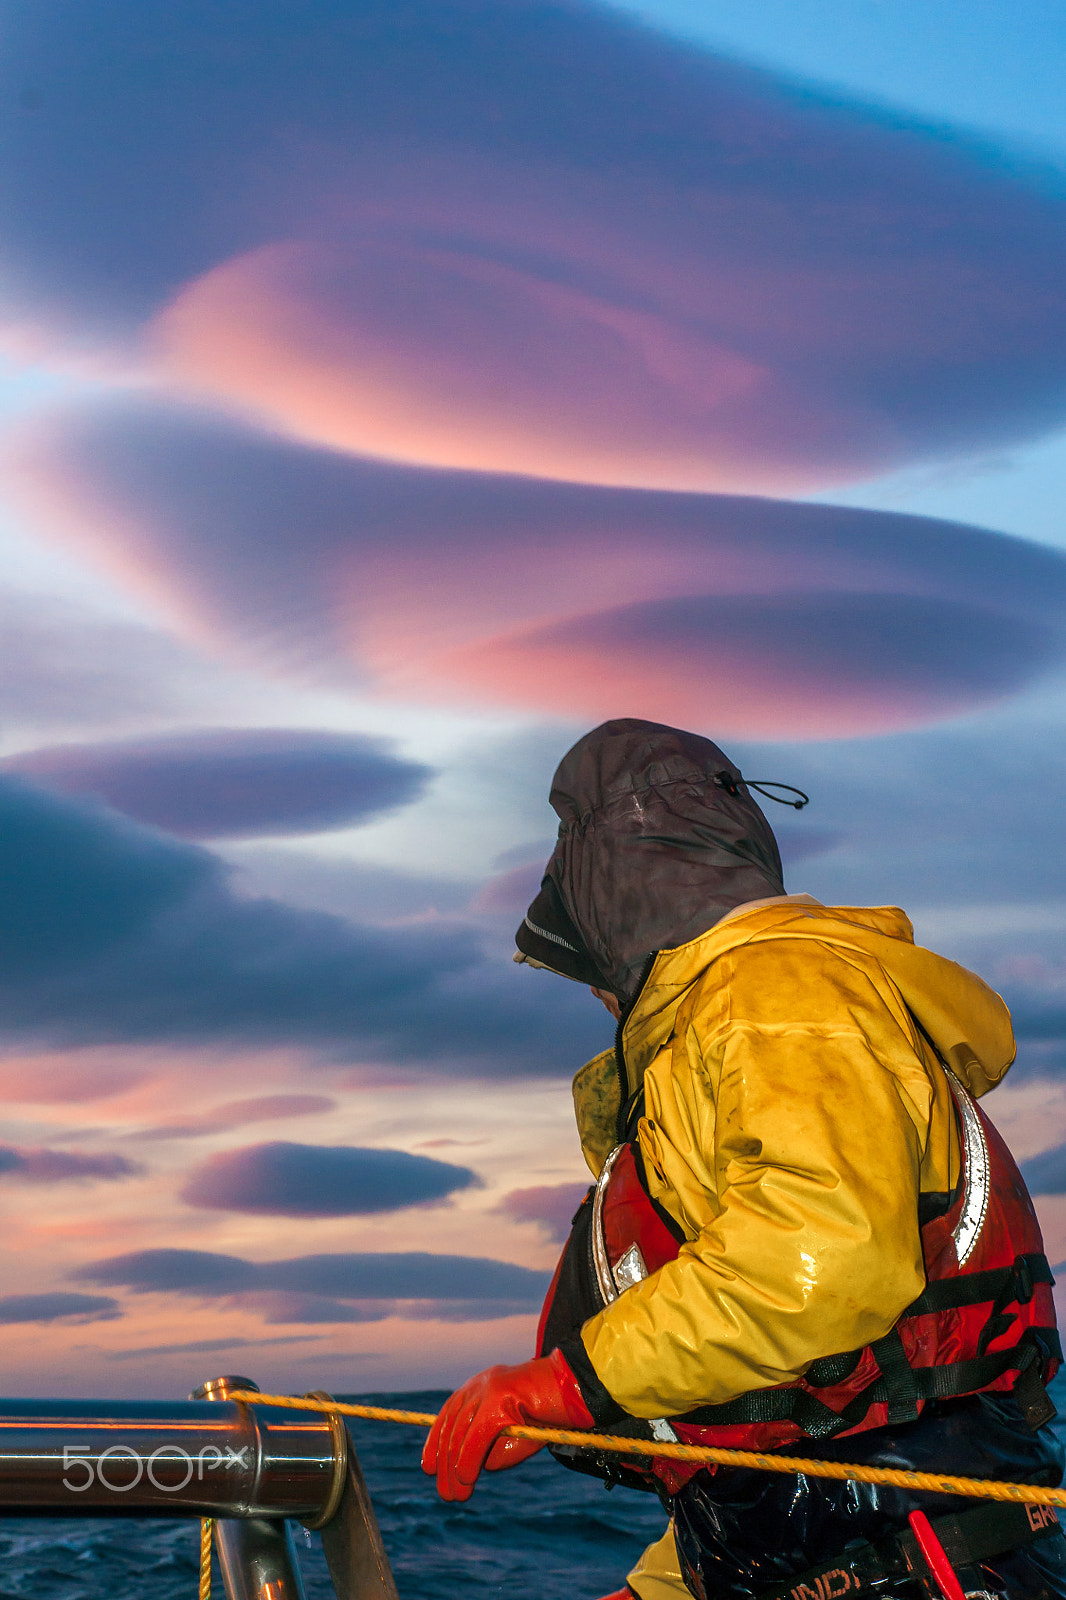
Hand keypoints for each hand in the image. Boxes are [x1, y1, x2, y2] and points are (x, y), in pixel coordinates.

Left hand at [421, 1348, 593, 1500]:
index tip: (429, 1467)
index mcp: (480, 1387)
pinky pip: (476, 1437)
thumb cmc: (550, 1411)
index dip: (436, 1442)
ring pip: (461, 1434)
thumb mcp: (516, 1434)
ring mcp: (488, 1390)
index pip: (449, 1415)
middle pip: (452, 1427)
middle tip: (447, 1495)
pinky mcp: (498, 1400)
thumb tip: (470, 1469)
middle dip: (445, 1464)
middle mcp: (479, 1384)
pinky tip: (467, 1479)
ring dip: (455, 1470)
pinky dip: (468, 1461)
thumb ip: (493, 1448)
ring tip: (457, 1495)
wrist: (577, 1387)